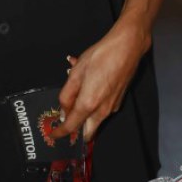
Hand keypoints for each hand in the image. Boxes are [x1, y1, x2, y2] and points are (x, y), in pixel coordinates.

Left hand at [49, 18, 149, 142]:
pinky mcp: (118, 100)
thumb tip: (63, 110)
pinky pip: (101, 107)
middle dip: (75, 129)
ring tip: (76, 86)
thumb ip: (67, 95)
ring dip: (83, 110)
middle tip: (65, 120)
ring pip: (93, 118)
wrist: (127, 48)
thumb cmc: (102, 56)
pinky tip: (88, 82)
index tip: (54, 134)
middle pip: (86, 131)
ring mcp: (112, 107)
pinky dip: (92, 100)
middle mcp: (102, 110)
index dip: (60, 133)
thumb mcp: (76, 72)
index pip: (71, 126)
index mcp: (89, 104)